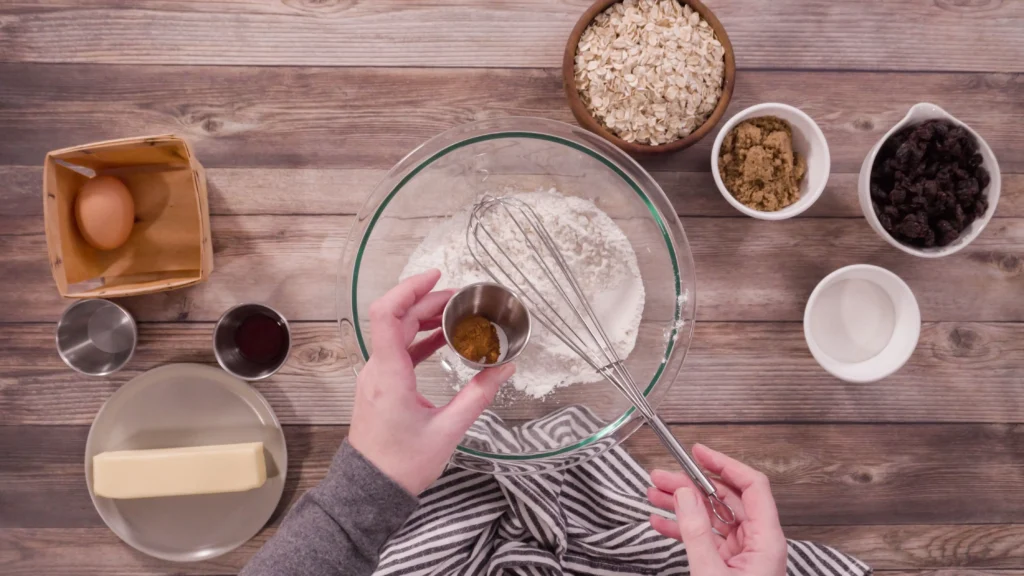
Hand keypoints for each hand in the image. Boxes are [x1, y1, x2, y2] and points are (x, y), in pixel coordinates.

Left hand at [348, 269, 515, 494]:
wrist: (370, 491)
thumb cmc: (401, 465)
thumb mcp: (448, 430)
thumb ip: (478, 395)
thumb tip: (504, 368)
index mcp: (389, 374)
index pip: (388, 314)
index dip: (410, 289)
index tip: (437, 277)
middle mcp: (377, 369)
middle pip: (397, 318)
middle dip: (428, 302)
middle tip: (461, 299)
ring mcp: (376, 377)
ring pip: (396, 333)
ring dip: (423, 319)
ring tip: (456, 315)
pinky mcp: (380, 386)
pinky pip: (397, 351)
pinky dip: (419, 340)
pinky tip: (442, 340)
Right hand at [647, 444, 786, 575]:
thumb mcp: (711, 572)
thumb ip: (696, 533)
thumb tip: (685, 494)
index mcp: (767, 540)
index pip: (752, 486)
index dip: (725, 464)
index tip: (699, 453)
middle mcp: (759, 542)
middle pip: (726, 498)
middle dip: (691, 485)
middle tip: (663, 477)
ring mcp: (744, 553)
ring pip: (712, 516)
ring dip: (682, 505)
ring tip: (655, 495)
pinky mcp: (729, 565)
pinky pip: (706, 537)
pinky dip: (684, 529)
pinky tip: (662, 522)